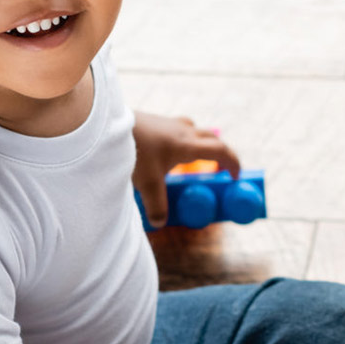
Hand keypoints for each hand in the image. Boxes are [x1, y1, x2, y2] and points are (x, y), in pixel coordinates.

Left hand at [132, 112, 240, 228]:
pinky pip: (179, 128)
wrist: (109, 125)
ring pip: (195, 130)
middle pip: (212, 138)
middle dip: (221, 153)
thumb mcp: (146, 183)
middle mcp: (183, 131)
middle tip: (220, 168)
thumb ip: (156, 205)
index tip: (235, 176)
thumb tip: (159, 222)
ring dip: (202, 142)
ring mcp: (169, 123)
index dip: (233, 163)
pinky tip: (168, 150)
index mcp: (188, 145)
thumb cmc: (133, 150)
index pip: (221, 151)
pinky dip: (183, 139)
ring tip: (195, 158)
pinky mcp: (156, 120)